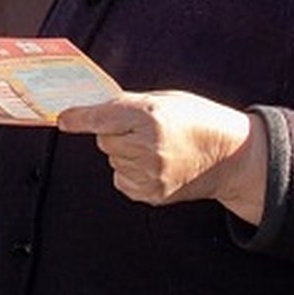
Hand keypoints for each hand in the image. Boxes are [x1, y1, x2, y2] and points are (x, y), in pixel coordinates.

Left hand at [57, 89, 267, 223]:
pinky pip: (122, 180)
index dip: (78, 118)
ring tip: (154, 147)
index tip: (61, 120)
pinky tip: (153, 165)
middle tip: (140, 130)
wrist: (231, 156)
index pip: (102, 118)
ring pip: (112, 159)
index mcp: (150, 116)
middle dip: (113, 132)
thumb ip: (127, 104)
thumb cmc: (195, 119)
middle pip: (104, 140)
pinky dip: (129, 171)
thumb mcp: (163, 99)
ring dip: (123, 152)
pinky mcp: (153, 195)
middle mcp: (148, 147)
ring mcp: (151, 174)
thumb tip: (91, 111)